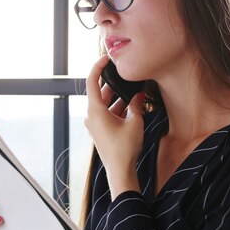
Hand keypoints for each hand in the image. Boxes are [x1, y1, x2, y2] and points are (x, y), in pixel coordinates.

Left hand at [84, 56, 145, 198]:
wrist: (120, 171)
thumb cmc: (125, 148)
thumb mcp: (134, 122)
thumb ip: (135, 105)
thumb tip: (138, 95)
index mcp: (95, 111)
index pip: (92, 81)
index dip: (98, 67)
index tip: (106, 58)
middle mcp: (91, 116)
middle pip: (100, 92)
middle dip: (113, 83)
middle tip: (125, 73)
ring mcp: (95, 124)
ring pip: (104, 103)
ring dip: (117, 97)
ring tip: (133, 90)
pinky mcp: (100, 131)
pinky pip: (107, 113)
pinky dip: (117, 108)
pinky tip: (131, 106)